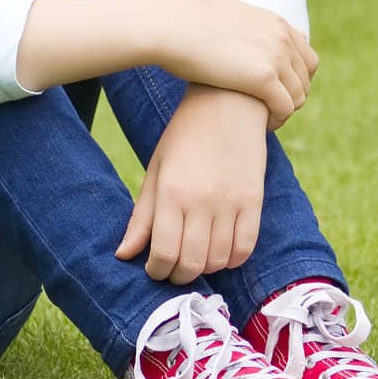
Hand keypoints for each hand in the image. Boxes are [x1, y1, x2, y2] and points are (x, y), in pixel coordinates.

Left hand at [114, 84, 267, 282]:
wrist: (228, 102)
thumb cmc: (184, 136)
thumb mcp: (156, 170)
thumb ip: (141, 216)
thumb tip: (123, 255)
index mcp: (171, 192)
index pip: (162, 253)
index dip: (156, 270)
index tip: (153, 267)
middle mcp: (201, 201)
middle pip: (191, 264)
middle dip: (178, 275)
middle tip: (172, 268)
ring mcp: (231, 203)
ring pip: (218, 261)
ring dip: (204, 268)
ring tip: (195, 257)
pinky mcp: (254, 202)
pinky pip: (245, 249)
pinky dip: (231, 259)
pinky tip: (220, 251)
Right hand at [150, 0, 317, 129]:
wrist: (171, 29)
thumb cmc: (186, 25)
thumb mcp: (225, 16)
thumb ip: (242, 25)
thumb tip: (236, 30)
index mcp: (275, 22)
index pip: (306, 57)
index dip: (295, 79)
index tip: (277, 92)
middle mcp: (281, 37)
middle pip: (305, 78)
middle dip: (291, 97)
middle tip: (269, 110)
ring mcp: (276, 57)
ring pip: (298, 96)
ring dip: (284, 111)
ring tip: (264, 120)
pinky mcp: (264, 79)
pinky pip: (284, 108)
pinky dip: (277, 120)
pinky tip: (261, 126)